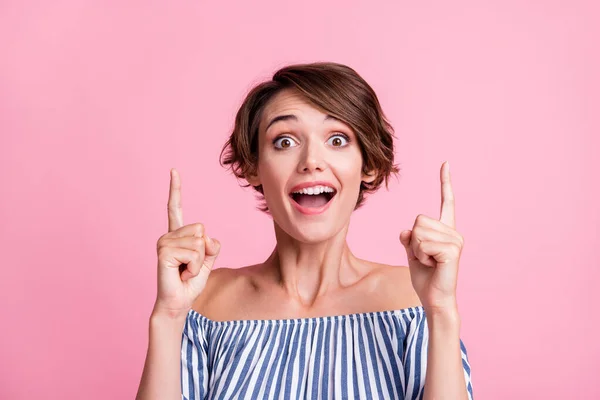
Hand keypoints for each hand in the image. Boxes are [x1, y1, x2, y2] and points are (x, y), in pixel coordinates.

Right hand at [153, 168, 220, 317]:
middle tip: (190, 267)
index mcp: (177, 234)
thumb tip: (206, 238)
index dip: (176, 189)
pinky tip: (181, 273)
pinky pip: (194, 253)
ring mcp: (164, 242)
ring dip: (198, 262)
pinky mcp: (163, 252)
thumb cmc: (190, 283)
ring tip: (185, 271)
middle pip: (202, 229)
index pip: (175, 207)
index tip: (173, 171)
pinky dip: (194, 267)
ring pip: (199, 242)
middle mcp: (168, 235)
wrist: (178, 303)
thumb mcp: (208, 261)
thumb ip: (211, 246)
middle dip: (204, 251)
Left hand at [399, 161, 463, 313]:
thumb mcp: (412, 254)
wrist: (435, 298)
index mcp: (445, 230)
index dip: (445, 182)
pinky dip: (420, 257)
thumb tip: (406, 231)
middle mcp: (453, 231)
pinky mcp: (452, 249)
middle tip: (425, 258)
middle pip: (418, 220)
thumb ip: (409, 239)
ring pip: (418, 232)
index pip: (446, 201)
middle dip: (413, 241)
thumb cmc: (426, 278)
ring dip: (416, 250)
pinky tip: (432, 266)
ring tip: (429, 263)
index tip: (445, 163)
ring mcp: (455, 240)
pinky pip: (422, 244)